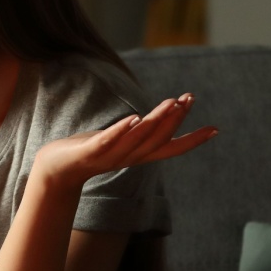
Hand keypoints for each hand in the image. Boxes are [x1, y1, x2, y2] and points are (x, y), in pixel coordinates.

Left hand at [31, 93, 216, 194]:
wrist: (55, 170)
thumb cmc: (89, 153)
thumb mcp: (119, 143)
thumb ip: (139, 134)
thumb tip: (154, 120)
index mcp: (137, 155)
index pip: (170, 149)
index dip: (192, 140)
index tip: (215, 129)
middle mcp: (128, 158)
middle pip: (158, 140)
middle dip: (174, 119)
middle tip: (189, 99)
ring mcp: (109, 156)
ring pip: (138, 139)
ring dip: (156, 121)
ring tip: (170, 103)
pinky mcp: (89, 152)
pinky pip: (109, 142)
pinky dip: (122, 131)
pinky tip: (133, 118)